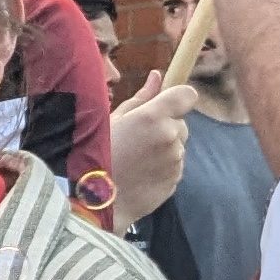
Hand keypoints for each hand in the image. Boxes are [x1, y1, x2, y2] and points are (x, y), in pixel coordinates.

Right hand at [107, 70, 195, 223]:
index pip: (187, 95)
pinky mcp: (175, 181)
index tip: (164, 105)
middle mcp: (170, 137)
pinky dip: (161, 168)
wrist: (92, 203)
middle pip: (180, 123)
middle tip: (136, 140)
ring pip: (176, 146)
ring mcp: (175, 161)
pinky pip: (173, 167)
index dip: (177, 98)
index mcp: (154, 117)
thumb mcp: (111, 121)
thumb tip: (157, 76)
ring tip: (134, 161)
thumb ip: (140, 98)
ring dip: (162, 149)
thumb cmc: (94, 157)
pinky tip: (138, 175)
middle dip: (165, 128)